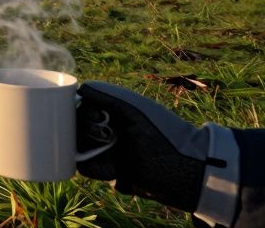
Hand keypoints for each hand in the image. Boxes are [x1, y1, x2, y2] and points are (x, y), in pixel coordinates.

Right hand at [75, 81, 208, 213]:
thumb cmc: (164, 137)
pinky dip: (93, 168)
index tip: (95, 116)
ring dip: (89, 150)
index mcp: (119, 111)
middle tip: (105, 137)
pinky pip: (88, 168)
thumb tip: (81, 89)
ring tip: (109, 154)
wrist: (186, 175)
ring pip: (80, 146)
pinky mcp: (111, 171)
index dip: (84, 109)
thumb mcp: (136, 111)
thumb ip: (109, 96)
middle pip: (79, 125)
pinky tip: (111, 169)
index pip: (86, 105)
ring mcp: (110, 150)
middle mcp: (112, 129)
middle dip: (85, 130)